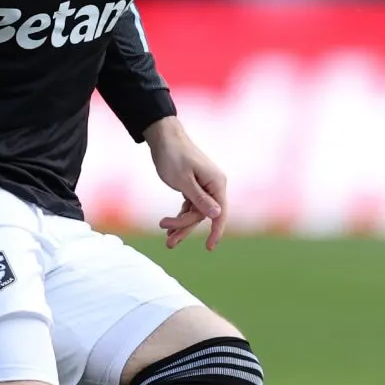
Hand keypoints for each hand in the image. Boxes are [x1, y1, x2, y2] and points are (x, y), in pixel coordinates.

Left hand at [145, 117, 227, 250]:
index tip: (209, 247)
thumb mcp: (184, 180)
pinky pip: (189, 205)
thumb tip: (217, 215)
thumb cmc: (173, 156)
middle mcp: (213, 185)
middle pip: (203, 214)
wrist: (163, 137)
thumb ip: (200, 199)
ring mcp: (203, 185)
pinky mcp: (193, 185)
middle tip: (169, 242)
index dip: (216, 231)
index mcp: (216, 183)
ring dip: (180, 225)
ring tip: (167, 240)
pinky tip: (169, 225)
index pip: (220, 212)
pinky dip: (180, 215)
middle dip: (186, 228)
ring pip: (195, 212)